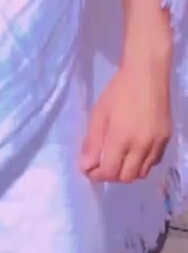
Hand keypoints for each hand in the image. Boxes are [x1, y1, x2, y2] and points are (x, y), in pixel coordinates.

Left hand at [79, 62, 171, 182]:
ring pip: (141, 173)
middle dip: (111, 175)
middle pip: (126, 177)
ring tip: (117, 160)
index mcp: (121, 138)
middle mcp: (142, 146)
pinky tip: (133, 153)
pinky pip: (153, 162)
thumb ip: (92, 142)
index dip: (96, 175)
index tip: (88, 170)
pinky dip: (142, 164)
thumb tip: (85, 166)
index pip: (109, 171)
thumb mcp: (99, 113)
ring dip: (127, 172)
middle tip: (101, 165)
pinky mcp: (166, 140)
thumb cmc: (118, 91)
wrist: (147, 75)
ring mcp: (157, 144)